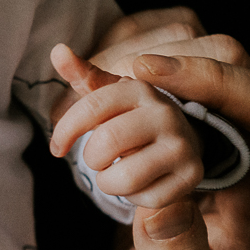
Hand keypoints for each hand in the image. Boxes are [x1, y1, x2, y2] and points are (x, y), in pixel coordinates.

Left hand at [48, 46, 203, 209]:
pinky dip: (134, 198)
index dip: (65, 130)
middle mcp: (165, 113)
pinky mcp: (193, 174)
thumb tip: (57, 50)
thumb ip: (82, 74)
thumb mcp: (109, 94)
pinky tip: (142, 182)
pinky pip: (147, 198)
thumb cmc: (131, 116)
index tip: (56, 147)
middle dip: (91, 158)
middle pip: (106, 143)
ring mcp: (182, 143)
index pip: (92, 106)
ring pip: (124, 177)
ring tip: (117, 171)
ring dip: (109, 182)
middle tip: (98, 159)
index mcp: (140, 88)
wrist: (179, 137)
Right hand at [99, 10, 249, 249]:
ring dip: (138, 63)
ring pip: (197, 57)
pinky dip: (118, 69)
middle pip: (237, 66)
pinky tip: (78, 71)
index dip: (218, 80)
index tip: (147, 73)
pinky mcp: (186, 122)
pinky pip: (161, 75)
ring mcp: (223, 131)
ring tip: (82, 85)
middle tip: (103, 80)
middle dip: (168, 62)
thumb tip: (161, 201)